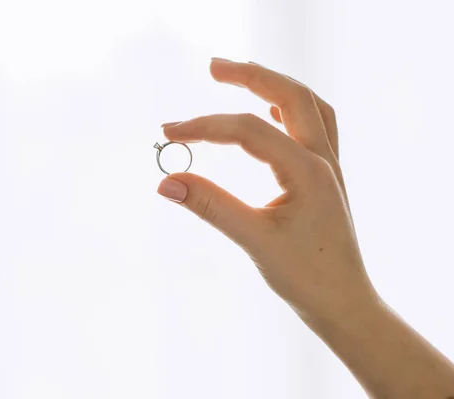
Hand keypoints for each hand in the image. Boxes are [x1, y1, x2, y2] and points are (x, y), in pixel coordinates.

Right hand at [158, 57, 378, 320]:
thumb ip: (210, 205)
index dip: (205, 127)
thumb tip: (166, 182)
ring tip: (240, 76)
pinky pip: (314, 126)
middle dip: (250, 75)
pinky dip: (290, 109)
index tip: (168, 134)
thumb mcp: (254, 239)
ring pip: (307, 105)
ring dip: (274, 85)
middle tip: (213, 66)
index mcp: (308, 170)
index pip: (248, 130)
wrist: (343, 303)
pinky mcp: (323, 176)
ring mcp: (328, 165)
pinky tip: (271, 110)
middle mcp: (323, 159)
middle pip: (291, 94)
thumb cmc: (306, 277)